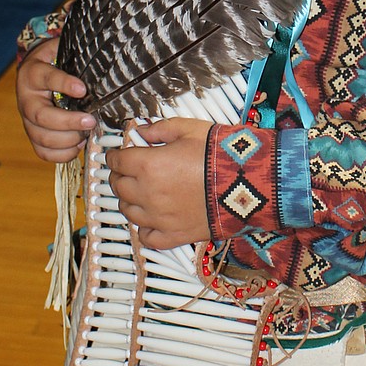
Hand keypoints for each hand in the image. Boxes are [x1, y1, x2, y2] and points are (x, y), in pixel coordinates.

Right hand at [16, 37, 95, 161]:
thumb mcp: (61, 50)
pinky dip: (62, 154)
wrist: (35, 73)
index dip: (63, 84)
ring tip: (86, 133)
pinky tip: (77, 145)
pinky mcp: (33, 135)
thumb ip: (76, 53)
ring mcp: (27, 120)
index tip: (82, 88)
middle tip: (90, 121)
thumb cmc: (54, 62)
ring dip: (68, 140)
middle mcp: (26, 99)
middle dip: (68, 122)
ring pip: (42, 137)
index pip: (45, 77)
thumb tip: (104, 55)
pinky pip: (43, 152)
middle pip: (41, 116)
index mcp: (32, 73)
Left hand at [106, 118, 212, 249]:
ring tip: (139, 193)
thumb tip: (141, 132)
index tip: (118, 155)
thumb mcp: (190, 129)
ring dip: (129, 200)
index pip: (116, 161)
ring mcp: (159, 218)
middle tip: (128, 171)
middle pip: (118, 186)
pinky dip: (144, 228)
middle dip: (120, 176)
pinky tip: (151, 218)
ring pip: (128, 212)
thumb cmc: (220, 154)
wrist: (250, 183)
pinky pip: (146, 237)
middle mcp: (147, 194)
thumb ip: (161, 128)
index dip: (115, 156)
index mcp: (148, 165)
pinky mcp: (173, 236)